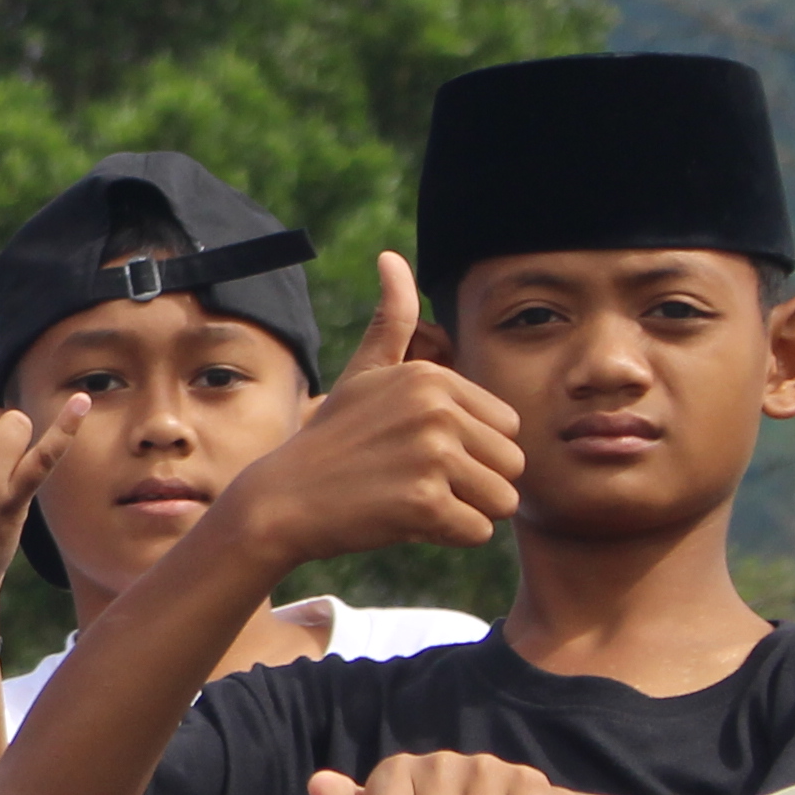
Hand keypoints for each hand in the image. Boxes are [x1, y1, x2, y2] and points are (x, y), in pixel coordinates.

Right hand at [208, 255, 522, 569]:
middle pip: (512, 465)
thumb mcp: (364, 372)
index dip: (472, 450)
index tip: (419, 453)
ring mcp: (431, 456)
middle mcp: (437, 409)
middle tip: (418, 482)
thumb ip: (393, 321)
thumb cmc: (332, 439)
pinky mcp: (424, 503)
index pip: (507, 427)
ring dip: (464, 512)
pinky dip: (447, 536)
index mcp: (433, 377)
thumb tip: (391, 258)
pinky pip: (477, 532)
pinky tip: (404, 521)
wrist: (282, 499)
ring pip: (501, 501)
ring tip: (413, 499)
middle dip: (475, 484)